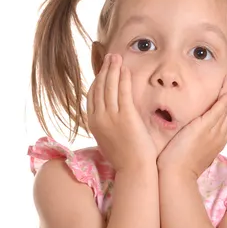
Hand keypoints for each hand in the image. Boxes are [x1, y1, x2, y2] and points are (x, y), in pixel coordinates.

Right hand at [87, 53, 157, 171]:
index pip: (92, 96)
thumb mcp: (108, 140)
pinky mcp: (126, 116)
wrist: (134, 170)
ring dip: (113, 69)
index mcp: (93, 124)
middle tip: (110, 57)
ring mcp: (111, 117)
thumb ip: (106, 126)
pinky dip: (123, 78)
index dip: (97, 80)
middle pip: (99, 87)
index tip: (103, 70)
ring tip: (117, 57)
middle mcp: (99, 118)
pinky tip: (126, 70)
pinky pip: (123, 92)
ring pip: (109, 87)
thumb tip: (109, 117)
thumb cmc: (125, 158)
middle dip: (104, 70)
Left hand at [157, 74, 226, 177]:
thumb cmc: (180, 164)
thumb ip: (197, 136)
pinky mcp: (204, 129)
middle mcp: (220, 134)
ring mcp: (214, 132)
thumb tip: (193, 130)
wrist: (177, 176)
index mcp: (219, 137)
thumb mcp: (193, 147)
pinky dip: (225, 99)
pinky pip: (219, 111)